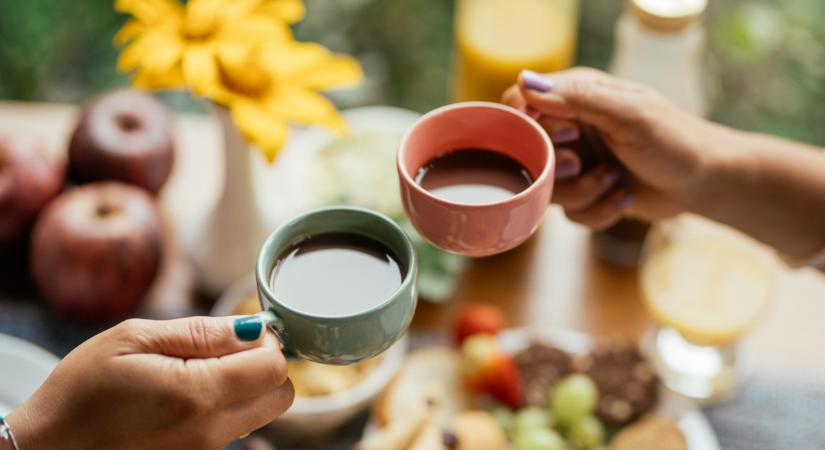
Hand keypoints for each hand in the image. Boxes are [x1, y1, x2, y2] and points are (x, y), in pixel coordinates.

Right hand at [5, 315, 292, 449]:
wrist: (48, 449)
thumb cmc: (82, 390)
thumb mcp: (134, 340)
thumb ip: (201, 332)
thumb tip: (254, 326)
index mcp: (198, 394)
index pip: (275, 366)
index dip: (267, 341)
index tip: (242, 332)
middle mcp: (211, 430)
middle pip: (280, 395)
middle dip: (265, 366)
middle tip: (225, 350)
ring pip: (260, 412)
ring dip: (245, 387)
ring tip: (196, 371)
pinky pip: (233, 429)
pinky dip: (225, 407)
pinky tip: (185, 395)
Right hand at [502, 68, 725, 228]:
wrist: (704, 182)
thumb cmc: (674, 139)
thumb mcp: (628, 114)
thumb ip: (578, 98)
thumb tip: (526, 84)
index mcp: (575, 95)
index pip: (521, 102)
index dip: (527, 123)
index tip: (557, 135)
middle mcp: (570, 127)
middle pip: (527, 152)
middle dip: (557, 166)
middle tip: (581, 163)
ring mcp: (575, 163)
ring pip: (547, 189)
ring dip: (583, 192)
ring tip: (614, 180)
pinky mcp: (584, 195)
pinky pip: (569, 214)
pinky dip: (598, 210)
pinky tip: (623, 197)